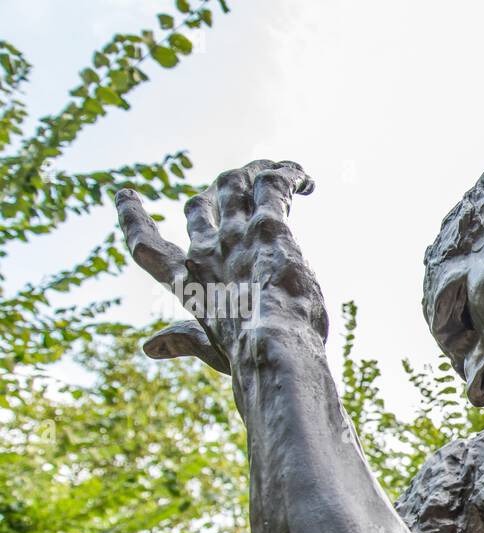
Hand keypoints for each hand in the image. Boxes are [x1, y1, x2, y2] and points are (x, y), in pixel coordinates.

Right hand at [116, 159, 323, 374]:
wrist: (270, 351)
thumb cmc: (244, 357)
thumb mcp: (210, 350)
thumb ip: (183, 340)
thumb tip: (148, 348)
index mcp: (186, 283)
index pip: (148, 247)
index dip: (133, 220)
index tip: (124, 195)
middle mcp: (204, 253)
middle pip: (198, 205)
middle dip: (217, 192)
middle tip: (244, 184)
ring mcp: (234, 235)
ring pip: (235, 184)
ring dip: (256, 173)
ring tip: (281, 170)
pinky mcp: (268, 228)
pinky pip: (273, 185)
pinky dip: (288, 174)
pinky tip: (306, 179)